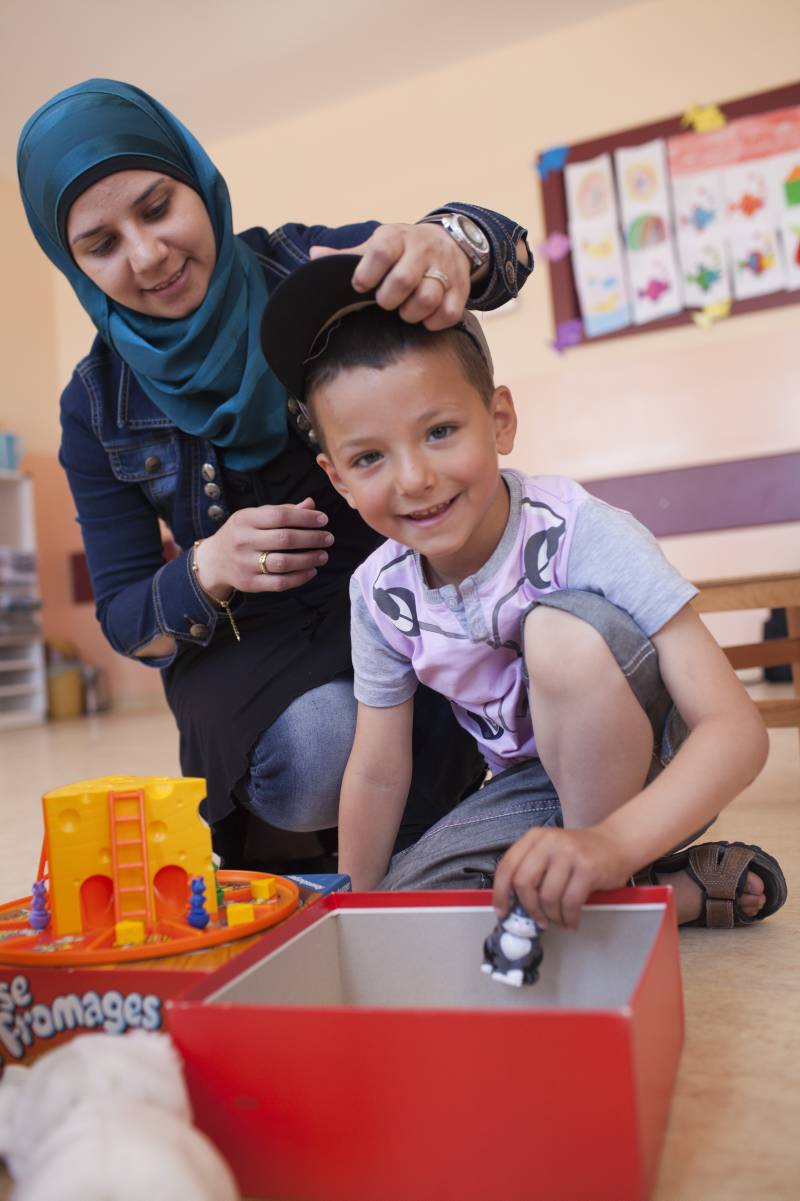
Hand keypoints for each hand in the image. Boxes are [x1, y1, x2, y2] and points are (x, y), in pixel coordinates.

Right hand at [194, 497, 332, 595]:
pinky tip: (312, 570)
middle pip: (285, 539)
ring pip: (284, 563)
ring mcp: (245, 564)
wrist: (214, 561)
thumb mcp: (255, 517)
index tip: (323, 520)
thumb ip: (282, 511)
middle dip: (312, 538)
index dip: (305, 518)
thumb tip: (311, 504)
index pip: (280, 516)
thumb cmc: (242, 534)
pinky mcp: (250, 583)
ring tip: (323, 555)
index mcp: (245, 519)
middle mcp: (243, 541)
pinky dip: (299, 578)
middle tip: (329, 538)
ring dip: (309, 559)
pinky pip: (279, 582)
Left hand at [309, 222, 472, 330]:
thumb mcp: (379, 244)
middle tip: (385, 302)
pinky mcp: (461, 289)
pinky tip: (424, 319)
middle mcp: (422, 249)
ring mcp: (445, 269)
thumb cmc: (403, 249)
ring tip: (405, 311)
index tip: (360, 285)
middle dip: (388, 299)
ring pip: (427, 298)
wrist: (450, 241)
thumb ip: (349, 255)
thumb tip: (314, 255)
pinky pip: (449, 313)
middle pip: (404, 279)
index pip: (380, 251)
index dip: (366, 273)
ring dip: (411, 312)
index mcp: (397, 237)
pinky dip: (434, 322)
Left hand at [492, 825, 632, 930]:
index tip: (502, 911)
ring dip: (551, 917)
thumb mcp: (551, 851)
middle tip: (538, 922)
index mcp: (535, 837)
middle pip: (524, 882)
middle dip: (528, 908)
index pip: (507, 865)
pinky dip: (568, 918)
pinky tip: (572, 921)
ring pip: (547, 896)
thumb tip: (513, 905)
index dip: (500, 892)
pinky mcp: (588, 869)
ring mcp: (569, 854)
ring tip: (559, 921)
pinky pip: (570, 903)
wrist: (617, 843)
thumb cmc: (580, 854)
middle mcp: (549, 842)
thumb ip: (532, 869)